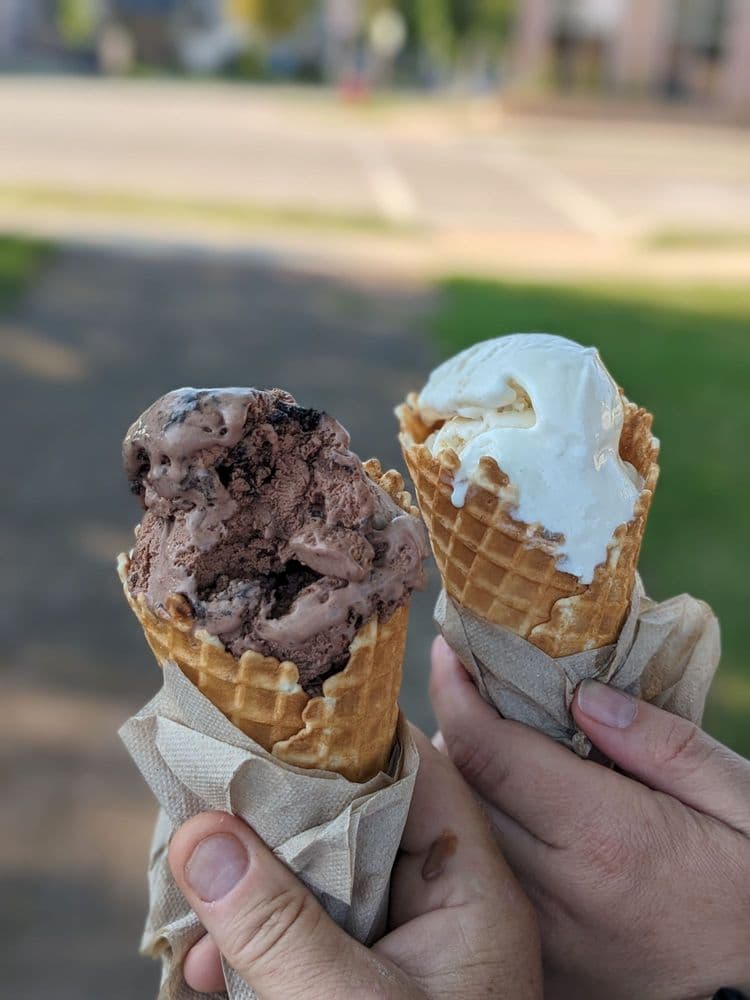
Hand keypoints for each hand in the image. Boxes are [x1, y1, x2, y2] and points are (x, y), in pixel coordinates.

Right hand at [168, 727, 541, 997]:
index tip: (284, 713)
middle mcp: (440, 916)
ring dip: (254, 890)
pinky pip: (304, 944)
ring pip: (321, 887)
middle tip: (214, 795)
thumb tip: (202, 834)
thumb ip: (278, 925)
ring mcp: (399, 958)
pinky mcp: (359, 992)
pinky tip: (209, 966)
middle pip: (358, 828)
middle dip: (282, 819)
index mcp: (473, 899)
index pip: (422, 779)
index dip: (357, 739)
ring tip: (194, 896)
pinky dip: (253, 949)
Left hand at [430, 637, 749, 999]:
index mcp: (606, 836)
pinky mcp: (545, 967)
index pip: (489, 752)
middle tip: (469, 691)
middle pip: (461, 793)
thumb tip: (580, 693)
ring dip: (460, 785)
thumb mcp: (740, 796)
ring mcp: (545, 939)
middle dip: (451, 731)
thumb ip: (658, 741)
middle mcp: (560, 890)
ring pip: (463, 840)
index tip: (450, 648)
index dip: (454, 691)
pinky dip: (478, 839)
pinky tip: (504, 812)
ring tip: (485, 744)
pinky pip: (486, 887)